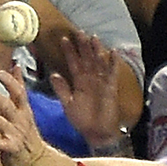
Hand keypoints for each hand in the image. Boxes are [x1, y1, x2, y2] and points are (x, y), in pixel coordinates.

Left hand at [0, 66, 49, 165]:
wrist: (36, 158)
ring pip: (0, 122)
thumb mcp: (26, 107)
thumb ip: (19, 86)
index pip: (19, 93)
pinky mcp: (11, 148)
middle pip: (8, 106)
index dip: (10, 82)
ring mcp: (15, 134)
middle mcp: (20, 120)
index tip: (0, 72)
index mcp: (24, 110)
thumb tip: (16, 66)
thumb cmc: (27, 131)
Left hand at [51, 32, 121, 148]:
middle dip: (83, 46)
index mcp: (78, 82)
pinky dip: (113, 63)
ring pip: (98, 62)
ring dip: (96, 50)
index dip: (69, 51)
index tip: (64, 39)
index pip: (73, 62)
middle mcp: (89, 79)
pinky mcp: (110, 88)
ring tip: (93, 38)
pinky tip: (112, 52)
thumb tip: (53, 74)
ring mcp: (101, 82)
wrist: (96, 133)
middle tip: (79, 32)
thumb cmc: (82, 120)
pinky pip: (112, 73)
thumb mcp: (67, 104)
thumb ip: (61, 89)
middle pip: (86, 58)